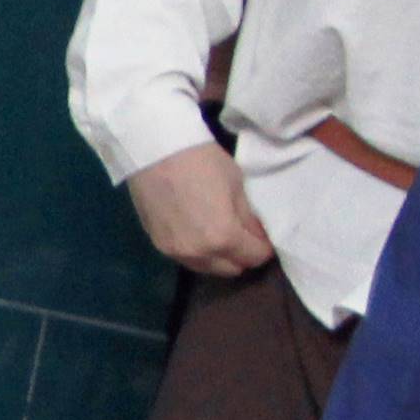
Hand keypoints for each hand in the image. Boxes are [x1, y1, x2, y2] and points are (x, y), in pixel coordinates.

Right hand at [127, 144, 275, 280]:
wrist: (155, 150)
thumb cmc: (201, 160)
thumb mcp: (236, 184)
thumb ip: (248, 217)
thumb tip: (256, 235)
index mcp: (224, 237)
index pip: (255, 257)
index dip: (263, 247)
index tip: (263, 236)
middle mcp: (200, 253)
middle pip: (231, 270)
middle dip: (242, 255)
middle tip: (244, 236)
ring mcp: (176, 252)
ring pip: (207, 268)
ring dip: (219, 257)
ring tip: (219, 236)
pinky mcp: (158, 246)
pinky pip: (187, 259)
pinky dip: (198, 252)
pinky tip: (197, 232)